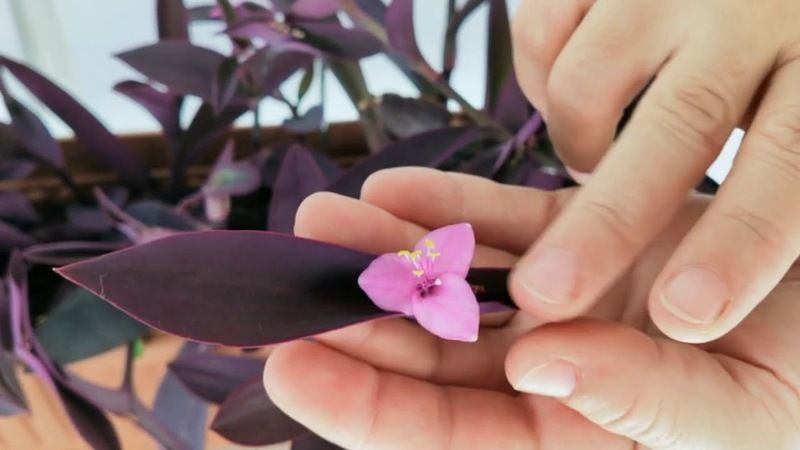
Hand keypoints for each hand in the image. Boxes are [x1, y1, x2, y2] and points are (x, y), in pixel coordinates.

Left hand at [264, 168, 799, 448]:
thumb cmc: (795, 387)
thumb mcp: (732, 419)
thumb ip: (637, 401)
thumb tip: (535, 364)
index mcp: (566, 439)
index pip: (442, 435)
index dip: (361, 405)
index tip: (290, 364)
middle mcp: (546, 375)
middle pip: (428, 352)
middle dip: (355, 312)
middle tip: (290, 272)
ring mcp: (558, 302)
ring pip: (453, 283)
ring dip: (387, 250)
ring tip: (324, 215)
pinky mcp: (579, 241)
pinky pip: (501, 226)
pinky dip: (450, 208)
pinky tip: (392, 190)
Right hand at [510, 0, 799, 342]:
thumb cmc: (782, 42)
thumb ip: (784, 175)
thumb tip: (727, 276)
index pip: (786, 164)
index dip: (736, 246)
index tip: (686, 314)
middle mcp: (747, 11)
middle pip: (674, 129)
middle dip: (606, 224)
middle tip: (549, 292)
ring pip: (584, 81)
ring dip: (575, 144)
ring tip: (594, 162)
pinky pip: (538, 32)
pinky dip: (540, 83)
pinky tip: (575, 97)